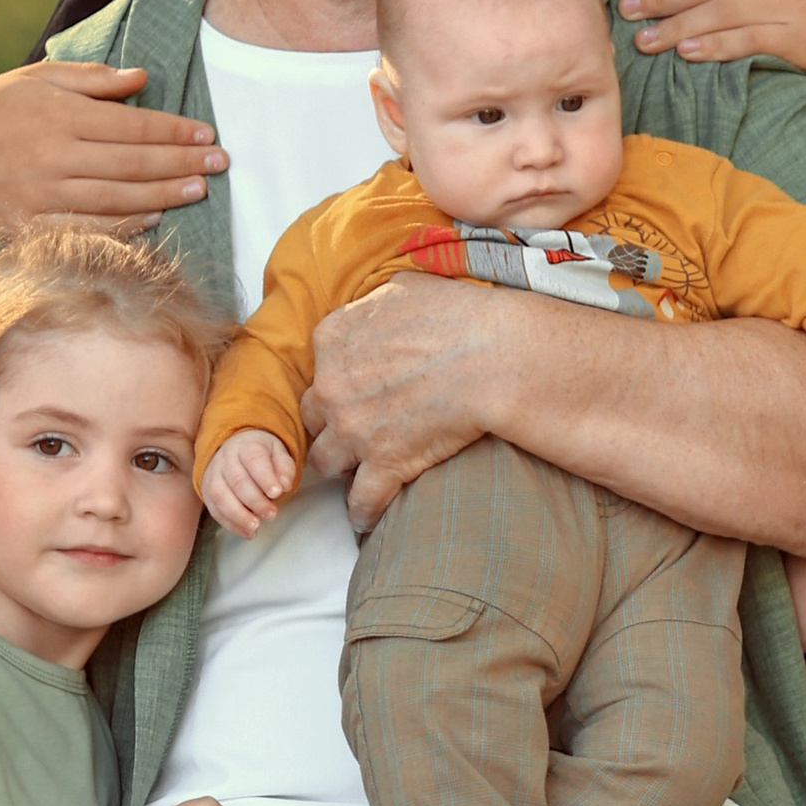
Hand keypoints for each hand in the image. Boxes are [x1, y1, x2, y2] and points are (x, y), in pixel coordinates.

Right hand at [0, 62, 226, 245]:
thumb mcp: (35, 79)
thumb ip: (90, 79)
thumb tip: (141, 77)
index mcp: (58, 114)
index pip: (131, 124)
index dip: (174, 131)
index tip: (207, 134)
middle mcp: (53, 154)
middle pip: (132, 162)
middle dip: (182, 163)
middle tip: (221, 164)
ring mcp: (41, 194)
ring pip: (115, 197)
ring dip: (163, 195)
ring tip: (199, 190)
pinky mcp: (29, 225)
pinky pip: (86, 228)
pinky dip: (123, 226)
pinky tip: (154, 220)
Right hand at [201, 428, 297, 538]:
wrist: (235, 449)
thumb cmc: (261, 455)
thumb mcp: (279, 453)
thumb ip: (285, 468)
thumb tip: (284, 485)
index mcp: (246, 446)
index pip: (254, 460)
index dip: (265, 477)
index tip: (277, 492)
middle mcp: (226, 459)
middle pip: (237, 481)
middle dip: (255, 501)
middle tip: (271, 514)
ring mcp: (213, 475)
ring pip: (221, 496)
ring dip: (238, 515)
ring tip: (255, 527)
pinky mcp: (207, 491)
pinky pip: (215, 510)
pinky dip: (230, 524)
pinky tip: (246, 532)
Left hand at [302, 272, 518, 530]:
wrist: (492, 356)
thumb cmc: (458, 316)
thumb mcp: (404, 288)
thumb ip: (375, 302)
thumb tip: (378, 305)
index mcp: (333, 339)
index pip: (317, 369)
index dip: (335, 383)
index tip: (350, 393)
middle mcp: (331, 386)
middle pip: (313, 417)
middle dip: (330, 424)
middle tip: (353, 431)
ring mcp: (353, 430)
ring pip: (325, 462)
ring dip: (341, 468)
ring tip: (356, 474)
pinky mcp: (383, 465)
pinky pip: (360, 502)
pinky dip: (364, 512)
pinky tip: (368, 517)